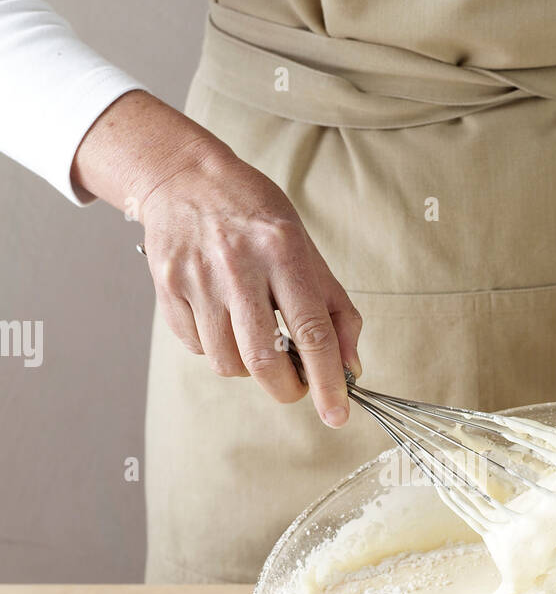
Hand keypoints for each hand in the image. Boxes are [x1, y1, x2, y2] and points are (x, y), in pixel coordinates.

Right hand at [72, 90, 360, 423]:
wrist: (184, 178)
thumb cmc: (255, 217)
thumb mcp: (306, 249)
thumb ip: (334, 309)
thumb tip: (349, 368)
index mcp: (282, 250)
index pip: (312, 331)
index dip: (327, 381)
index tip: (337, 414)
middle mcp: (237, 265)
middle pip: (264, 359)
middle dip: (287, 387)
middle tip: (296, 384)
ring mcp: (197, 279)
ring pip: (228, 363)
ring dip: (249, 366)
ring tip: (255, 336)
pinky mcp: (167, 290)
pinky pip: (198, 348)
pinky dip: (217, 347)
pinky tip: (223, 317)